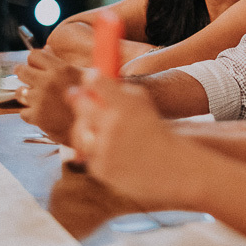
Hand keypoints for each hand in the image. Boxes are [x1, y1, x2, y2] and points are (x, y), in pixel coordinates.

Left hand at [15, 47, 83, 144]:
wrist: (92, 126)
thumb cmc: (93, 99)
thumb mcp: (84, 75)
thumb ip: (62, 62)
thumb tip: (47, 48)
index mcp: (60, 69)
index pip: (34, 55)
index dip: (34, 60)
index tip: (37, 66)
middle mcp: (47, 81)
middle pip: (21, 70)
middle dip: (24, 74)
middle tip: (30, 80)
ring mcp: (40, 99)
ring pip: (19, 91)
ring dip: (26, 95)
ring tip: (38, 99)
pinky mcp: (36, 116)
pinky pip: (23, 111)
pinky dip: (30, 113)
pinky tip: (42, 113)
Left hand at [69, 71, 182, 205]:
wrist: (169, 166)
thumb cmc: (152, 130)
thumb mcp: (143, 103)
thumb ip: (119, 90)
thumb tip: (90, 78)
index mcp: (126, 105)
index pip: (97, 83)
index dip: (90, 79)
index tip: (89, 78)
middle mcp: (113, 125)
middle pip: (81, 104)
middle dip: (78, 99)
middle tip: (76, 95)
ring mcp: (105, 148)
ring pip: (79, 131)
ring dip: (85, 127)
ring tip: (96, 126)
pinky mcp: (100, 167)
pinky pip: (86, 153)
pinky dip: (95, 150)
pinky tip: (111, 150)